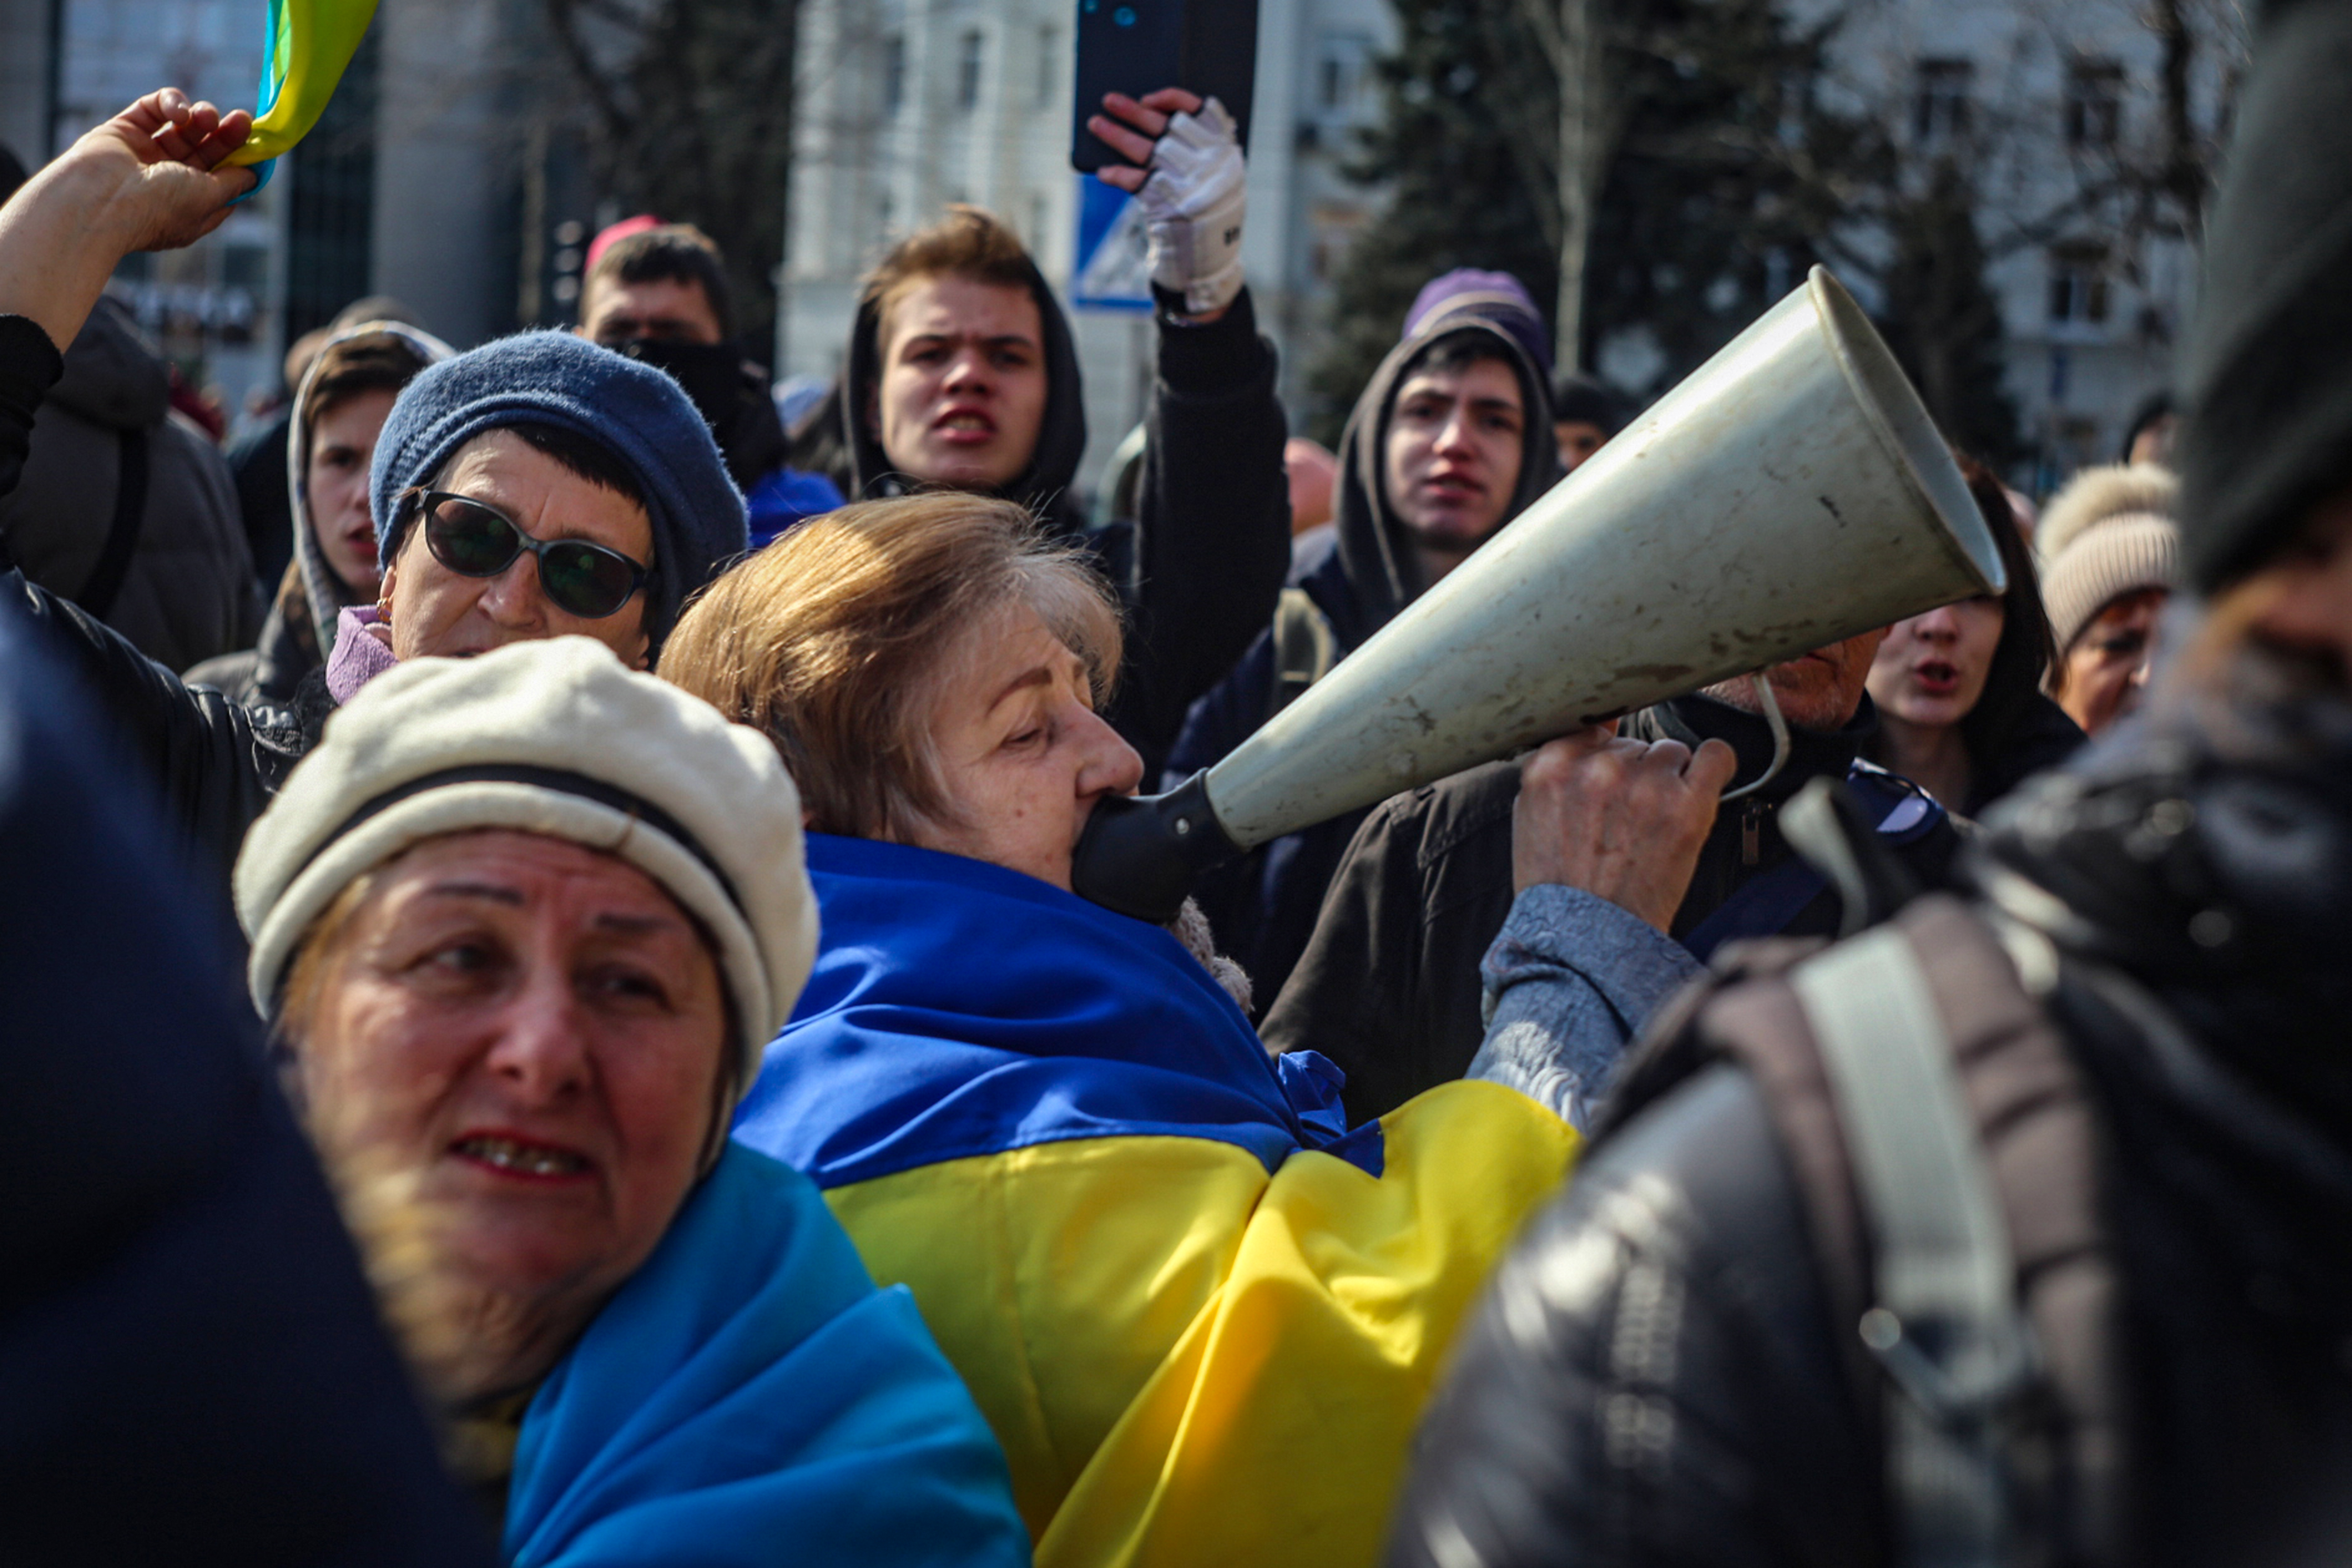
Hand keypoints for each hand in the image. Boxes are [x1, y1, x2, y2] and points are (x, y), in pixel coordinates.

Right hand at [0, 88, 255, 348]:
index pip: (223, 179)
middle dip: (227, 135)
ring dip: (203, 118)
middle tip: (244, 119)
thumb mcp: (209, 198)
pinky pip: (154, 107)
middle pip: (207, 151)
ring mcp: (145, 154)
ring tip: (208, 116)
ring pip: (183, 128)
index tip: (259, 146)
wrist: (100, 200)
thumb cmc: (159, 207)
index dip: (241, 161)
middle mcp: (167, 181)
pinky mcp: (125, 129)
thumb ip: (233, 183)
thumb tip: (254, 174)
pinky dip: (171, 103)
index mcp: (189, 205)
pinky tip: (180, 112)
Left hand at [1087, 88, 1245, 319]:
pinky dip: (1117, 175)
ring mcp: (1189, 184)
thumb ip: (1197, 153)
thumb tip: (1149, 121)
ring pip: (1145, 149)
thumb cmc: (1207, 220)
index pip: (1201, 111)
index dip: (1172, 99)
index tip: (1149, 98)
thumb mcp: (1216, 183)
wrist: (1209, 269)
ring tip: (1095, 124)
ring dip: (1116, 135)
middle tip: (1109, 100)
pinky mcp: (1167, 206)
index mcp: (1226, 154)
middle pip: (1165, 126)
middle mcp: (1210, 166)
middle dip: (1132, 112)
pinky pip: (1134, 181)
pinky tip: (1104, 172)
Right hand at [1511, 726, 1739, 931]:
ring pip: (1669, 751)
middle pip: (1633, 745)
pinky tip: (1706, 780)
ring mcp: (1645, 785)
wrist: (1589, 940)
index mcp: (1552, 768)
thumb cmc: (1561, 888)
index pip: (1594, 730)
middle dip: (1635, 776)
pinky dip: (1714, 764)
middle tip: (1630, 819)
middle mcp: (1598, 769)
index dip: (1606, 756)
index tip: (1613, 779)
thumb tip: (1599, 728)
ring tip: (1656, 821)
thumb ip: (1559, 770)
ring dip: (1668, 779)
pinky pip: (1715, 756)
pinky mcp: (1687, 806)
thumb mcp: (1533, 817)